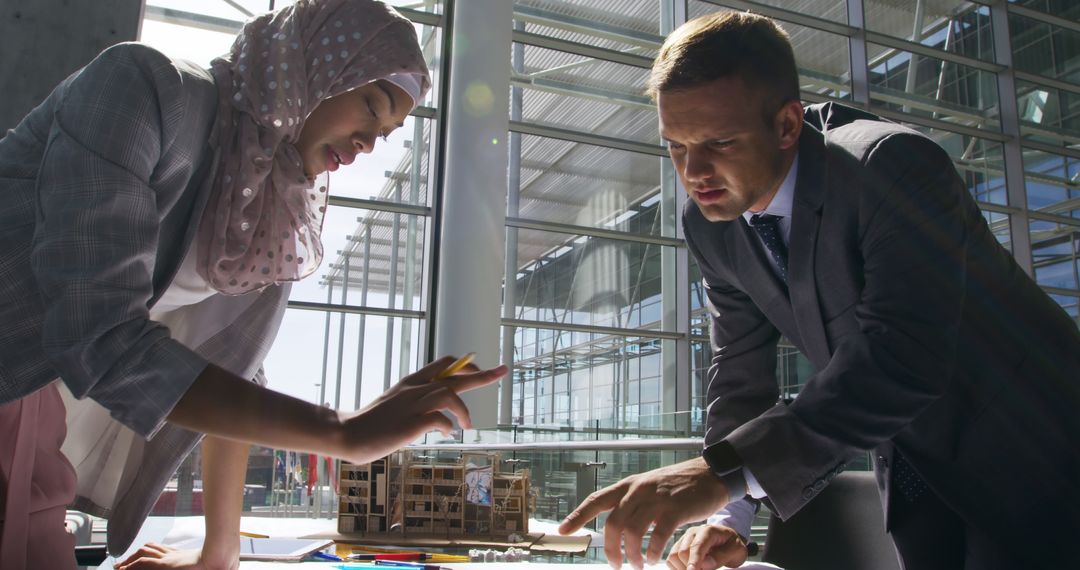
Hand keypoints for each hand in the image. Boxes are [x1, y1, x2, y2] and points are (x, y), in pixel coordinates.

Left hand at [113, 544, 236, 569]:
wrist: (221, 558)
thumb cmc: (218, 562)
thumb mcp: (210, 563)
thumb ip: (211, 563)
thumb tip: (222, 565)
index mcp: (181, 556)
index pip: (161, 550)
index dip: (148, 552)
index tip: (139, 557)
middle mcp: (173, 555)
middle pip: (150, 548)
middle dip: (135, 554)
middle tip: (123, 563)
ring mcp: (169, 559)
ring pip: (143, 553)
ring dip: (130, 559)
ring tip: (121, 567)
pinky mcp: (166, 565)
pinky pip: (144, 563)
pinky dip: (132, 565)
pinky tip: (124, 569)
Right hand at [334, 355, 506, 463]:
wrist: (347, 434)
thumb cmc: (370, 424)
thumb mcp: (394, 404)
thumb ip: (413, 403)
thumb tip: (436, 415)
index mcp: (411, 383)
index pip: (444, 364)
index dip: (466, 365)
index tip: (481, 368)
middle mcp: (414, 389)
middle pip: (455, 374)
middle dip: (482, 374)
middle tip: (502, 372)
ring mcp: (413, 405)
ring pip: (450, 393)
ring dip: (464, 410)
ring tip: (467, 426)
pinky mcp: (410, 423)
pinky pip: (440, 419)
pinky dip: (449, 427)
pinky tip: (447, 435)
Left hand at [559, 458, 730, 568]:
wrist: (709, 475)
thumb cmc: (678, 485)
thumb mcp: (648, 487)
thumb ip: (631, 502)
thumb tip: (614, 524)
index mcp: (629, 485)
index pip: (596, 500)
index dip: (578, 515)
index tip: (562, 530)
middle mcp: (638, 490)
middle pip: (613, 523)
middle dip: (611, 548)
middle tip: (615, 564)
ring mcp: (656, 499)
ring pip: (632, 532)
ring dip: (632, 554)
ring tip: (639, 564)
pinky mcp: (675, 509)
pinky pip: (657, 536)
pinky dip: (653, 551)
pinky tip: (655, 558)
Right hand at [666, 524, 748, 569]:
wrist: (727, 540)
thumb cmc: (733, 545)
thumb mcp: (736, 550)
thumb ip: (722, 556)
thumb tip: (705, 564)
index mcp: (708, 531)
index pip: (697, 546)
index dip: (694, 561)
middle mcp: (693, 532)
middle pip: (682, 553)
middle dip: (689, 567)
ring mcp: (684, 538)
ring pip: (673, 556)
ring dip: (682, 568)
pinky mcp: (678, 545)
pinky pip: (670, 560)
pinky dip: (677, 568)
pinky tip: (689, 568)